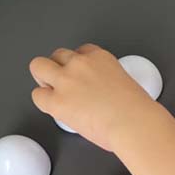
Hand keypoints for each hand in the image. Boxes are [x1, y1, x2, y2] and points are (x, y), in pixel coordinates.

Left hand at [29, 44, 153, 151]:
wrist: (133, 123)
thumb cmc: (137, 111)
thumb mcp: (126, 85)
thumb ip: (108, 83)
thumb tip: (101, 95)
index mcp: (101, 58)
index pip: (82, 51)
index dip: (78, 64)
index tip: (80, 75)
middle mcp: (81, 64)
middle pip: (57, 54)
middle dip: (57, 67)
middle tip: (62, 83)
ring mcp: (66, 81)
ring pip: (38, 65)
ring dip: (43, 78)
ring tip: (51, 92)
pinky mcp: (57, 101)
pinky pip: (37, 95)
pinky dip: (43, 102)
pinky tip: (54, 109)